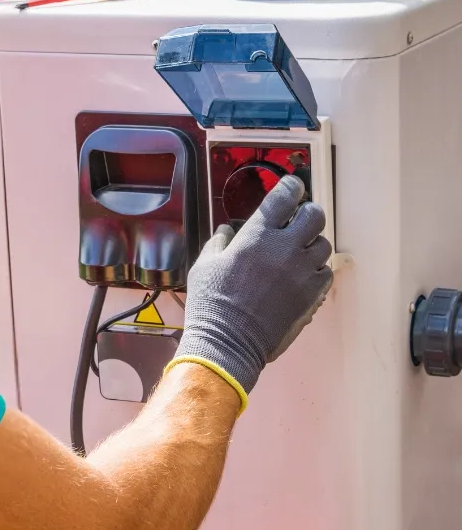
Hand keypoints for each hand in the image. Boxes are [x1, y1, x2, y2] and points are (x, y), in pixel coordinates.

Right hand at [171, 175, 332, 407]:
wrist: (228, 343)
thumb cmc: (211, 304)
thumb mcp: (204, 266)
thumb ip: (219, 243)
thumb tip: (227, 231)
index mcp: (256, 236)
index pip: (284, 196)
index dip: (291, 186)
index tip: (291, 186)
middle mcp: (285, 249)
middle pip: (314, 215)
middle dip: (307, 213)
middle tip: (298, 220)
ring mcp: (302, 272)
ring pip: (324, 244)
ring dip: (312, 243)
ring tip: (299, 252)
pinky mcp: (311, 295)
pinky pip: (326, 273)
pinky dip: (317, 270)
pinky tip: (302, 276)